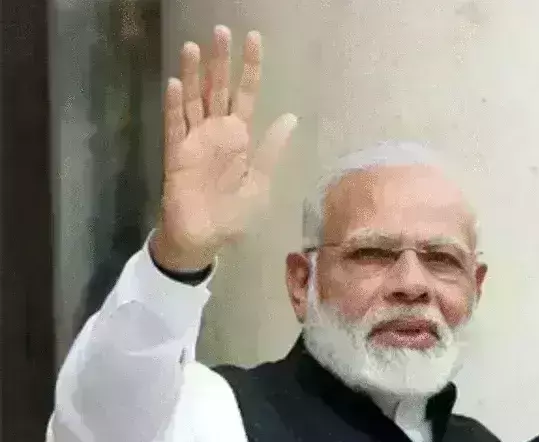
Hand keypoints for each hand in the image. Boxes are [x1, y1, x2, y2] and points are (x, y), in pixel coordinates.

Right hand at [153, 26, 296, 272]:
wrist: (203, 239)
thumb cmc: (233, 216)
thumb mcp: (260, 184)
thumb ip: (271, 150)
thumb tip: (290, 117)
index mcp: (240, 138)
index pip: (246, 95)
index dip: (250, 68)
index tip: (253, 40)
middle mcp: (217, 133)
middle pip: (218, 89)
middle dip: (220, 60)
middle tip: (221, 30)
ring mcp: (194, 140)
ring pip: (194, 99)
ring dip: (193, 73)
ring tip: (194, 46)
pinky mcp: (176, 153)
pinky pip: (174, 124)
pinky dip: (175, 104)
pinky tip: (176, 83)